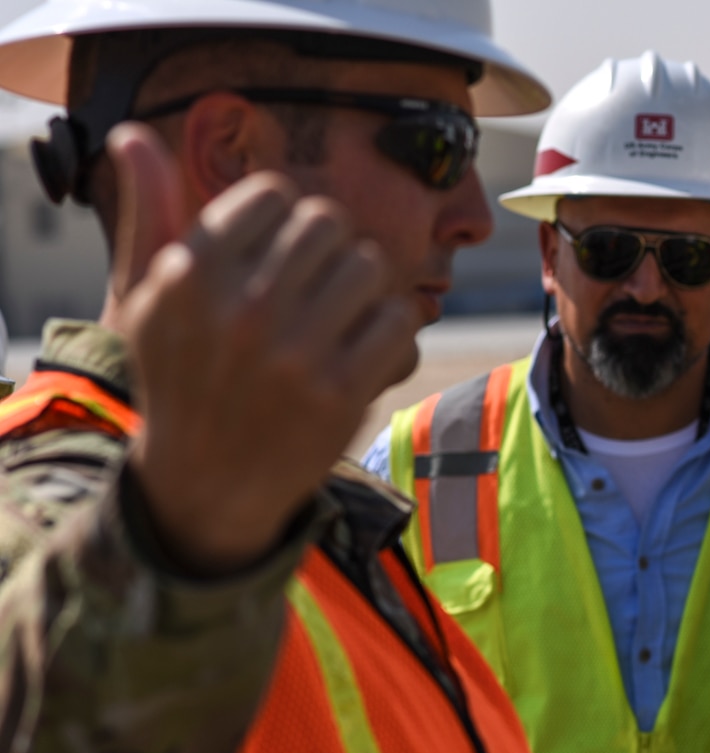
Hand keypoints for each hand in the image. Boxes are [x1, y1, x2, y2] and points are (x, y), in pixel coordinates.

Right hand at [103, 122, 421, 575]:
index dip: (286, 217)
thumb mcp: (148, 299)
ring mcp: (294, 353)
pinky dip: (393, 332)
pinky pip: (398, 322)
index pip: (274, 193)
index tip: (280, 250)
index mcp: (190, 274)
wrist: (206, 482)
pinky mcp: (341, 394)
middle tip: (318, 284)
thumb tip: (134, 134)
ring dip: (366, 287)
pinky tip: (368, 351)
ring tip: (342, 316)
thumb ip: (151, 214)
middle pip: (328, 222)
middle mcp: (241, 309)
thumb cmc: (181, 376)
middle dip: (331, 249)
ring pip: (370, 266)